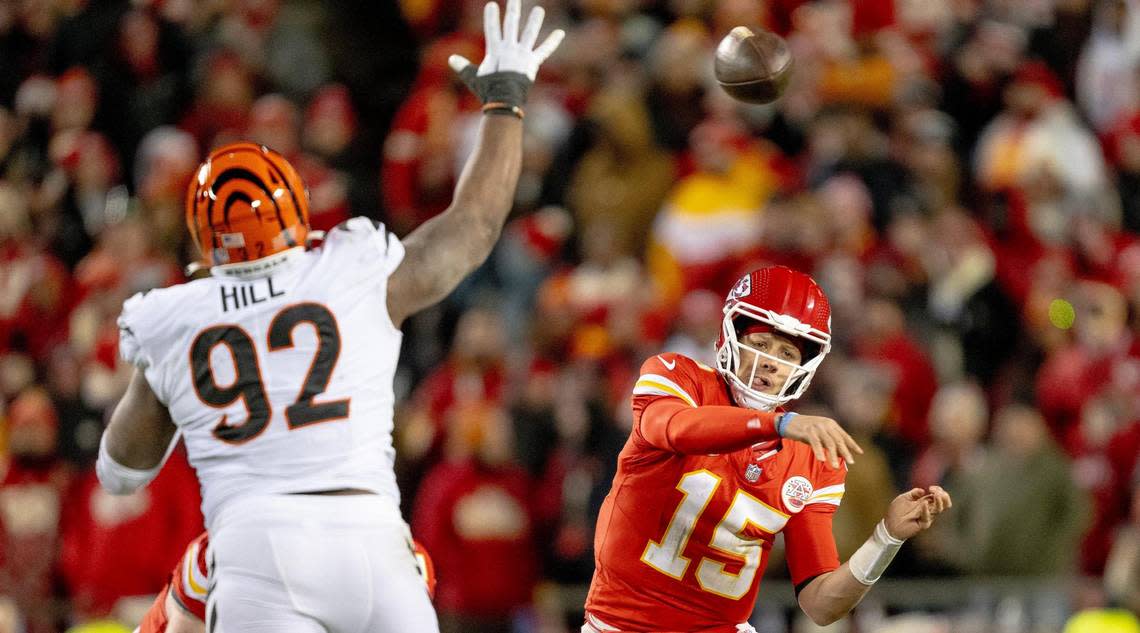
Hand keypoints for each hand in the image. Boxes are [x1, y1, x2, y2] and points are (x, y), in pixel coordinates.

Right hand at [448, 0, 564, 106]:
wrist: (504, 99)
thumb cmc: (487, 90)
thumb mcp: (472, 77)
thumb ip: (463, 66)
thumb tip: (451, 59)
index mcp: (495, 50)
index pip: (492, 28)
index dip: (491, 16)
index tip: (492, 5)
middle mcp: (509, 48)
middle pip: (511, 25)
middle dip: (513, 10)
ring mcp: (522, 54)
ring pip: (529, 34)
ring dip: (534, 21)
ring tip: (539, 10)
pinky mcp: (532, 63)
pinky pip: (544, 50)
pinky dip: (553, 41)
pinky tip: (561, 32)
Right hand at [780, 414, 862, 468]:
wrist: (788, 421)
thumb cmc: (805, 429)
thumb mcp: (820, 434)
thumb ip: (830, 441)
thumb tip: (841, 453)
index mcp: (831, 424)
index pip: (844, 435)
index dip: (852, 444)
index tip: (860, 452)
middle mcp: (826, 424)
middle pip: (838, 440)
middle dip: (845, 452)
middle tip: (851, 462)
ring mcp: (817, 427)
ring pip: (828, 443)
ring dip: (833, 456)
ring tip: (835, 466)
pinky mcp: (807, 431)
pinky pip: (815, 443)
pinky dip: (819, 451)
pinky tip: (822, 460)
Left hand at [883, 486, 951, 540]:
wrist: (890, 525)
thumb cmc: (896, 511)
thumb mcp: (904, 498)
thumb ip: (913, 493)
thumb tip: (923, 490)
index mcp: (926, 502)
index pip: (939, 496)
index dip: (939, 490)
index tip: (931, 487)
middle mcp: (929, 509)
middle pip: (944, 504)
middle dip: (943, 496)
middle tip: (935, 491)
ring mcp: (927, 517)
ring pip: (939, 510)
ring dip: (939, 501)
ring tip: (936, 495)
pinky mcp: (923, 524)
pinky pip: (927, 517)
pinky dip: (926, 510)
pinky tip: (924, 504)